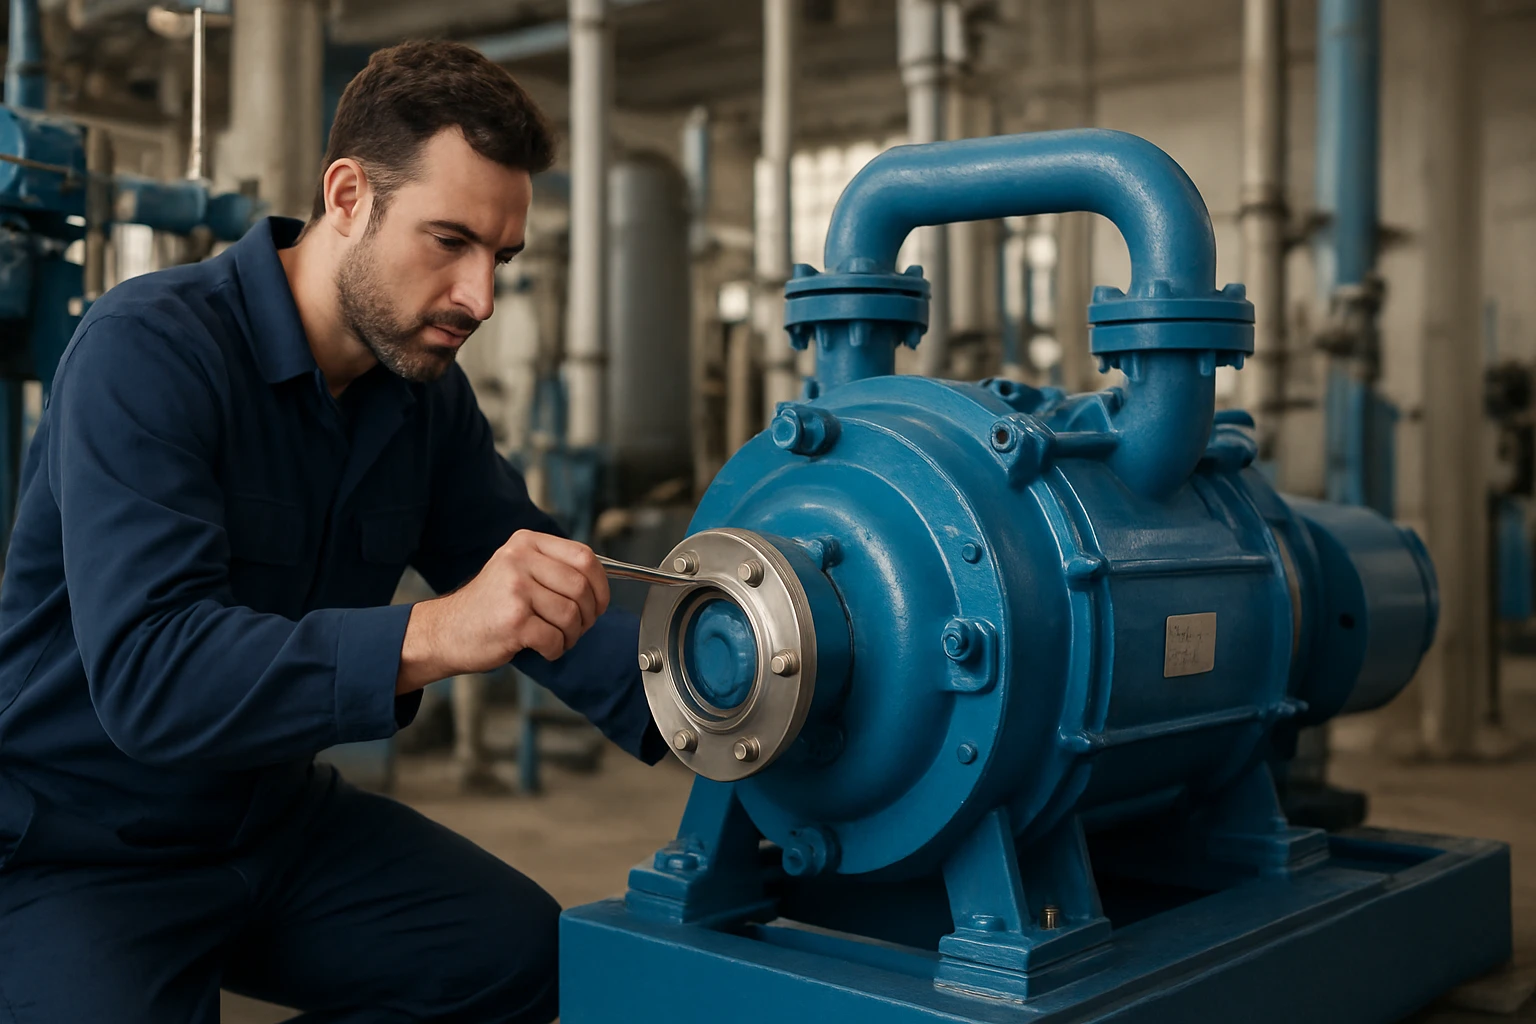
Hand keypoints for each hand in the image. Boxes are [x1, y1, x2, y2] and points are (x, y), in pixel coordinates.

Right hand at [397, 531, 610, 692]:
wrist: (446, 631)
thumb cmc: (490, 605)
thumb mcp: (518, 570)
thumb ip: (554, 567)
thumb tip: (601, 582)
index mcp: (526, 542)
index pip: (584, 557)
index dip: (600, 585)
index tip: (598, 604)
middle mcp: (519, 559)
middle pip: (581, 588)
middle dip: (588, 615)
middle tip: (577, 628)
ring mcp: (515, 589)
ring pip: (571, 615)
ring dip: (571, 636)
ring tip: (557, 639)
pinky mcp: (513, 620)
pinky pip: (555, 638)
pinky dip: (555, 650)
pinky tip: (543, 649)